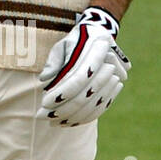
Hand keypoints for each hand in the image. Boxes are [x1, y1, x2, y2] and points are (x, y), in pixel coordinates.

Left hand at [37, 6, 130, 126]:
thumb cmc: (75, 42)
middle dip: (66, 108)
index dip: (64, 92)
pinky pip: (102, 106)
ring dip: (74, 116)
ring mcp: (116, 74)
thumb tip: (44, 78)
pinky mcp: (115, 86)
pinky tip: (68, 123)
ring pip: (95, 103)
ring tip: (54, 123)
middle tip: (45, 116)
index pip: (81, 76)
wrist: (99, 37)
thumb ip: (54, 60)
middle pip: (88, 93)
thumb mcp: (62, 44)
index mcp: (97, 46)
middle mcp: (109, 61)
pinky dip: (85, 117)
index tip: (45, 103)